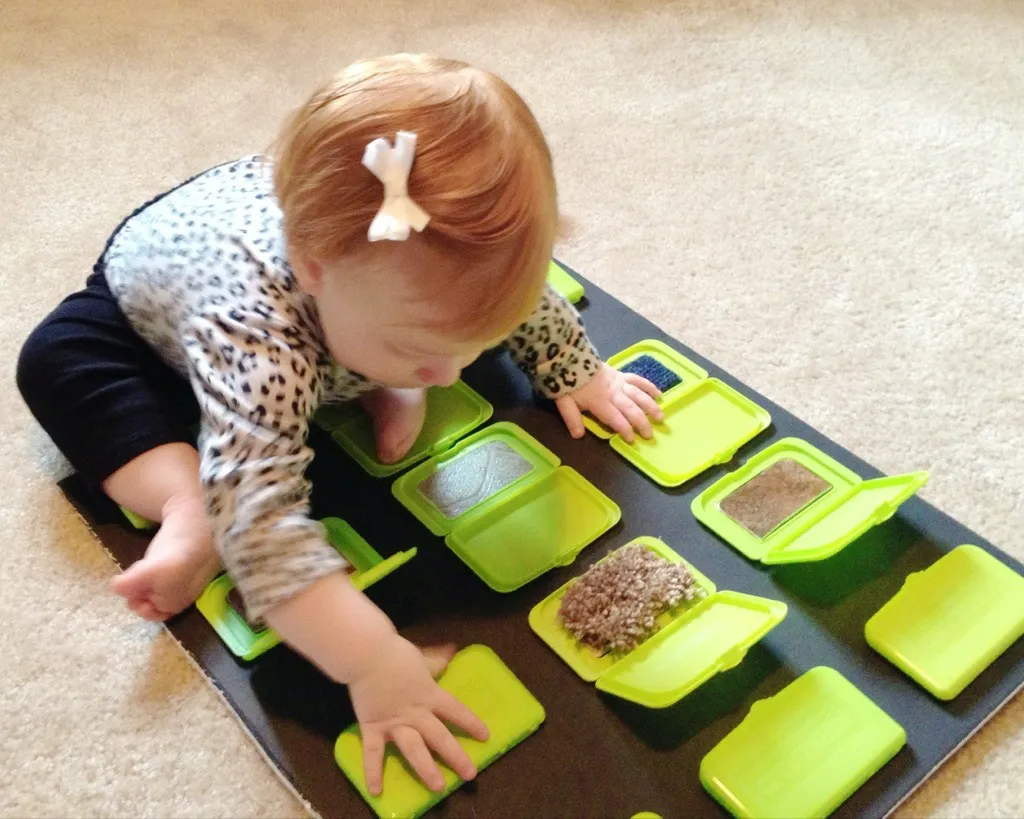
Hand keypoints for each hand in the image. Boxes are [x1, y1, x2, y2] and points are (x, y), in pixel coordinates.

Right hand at [349, 637, 488, 795]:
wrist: (367, 654)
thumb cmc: (395, 653)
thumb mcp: (422, 657)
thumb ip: (436, 660)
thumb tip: (452, 651)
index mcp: (430, 694)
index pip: (456, 711)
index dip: (471, 723)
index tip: (485, 737)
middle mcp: (416, 713)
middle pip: (440, 737)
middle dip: (456, 756)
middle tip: (470, 775)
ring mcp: (395, 722)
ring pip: (414, 749)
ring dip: (426, 769)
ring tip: (438, 787)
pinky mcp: (373, 727)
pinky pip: (373, 753)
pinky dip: (373, 772)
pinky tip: (376, 791)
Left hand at [555, 362, 662, 442]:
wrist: (570, 358)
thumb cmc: (567, 383)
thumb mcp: (564, 403)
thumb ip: (572, 419)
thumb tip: (578, 436)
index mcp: (599, 402)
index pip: (615, 418)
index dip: (624, 429)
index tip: (631, 440)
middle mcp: (613, 393)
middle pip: (631, 408)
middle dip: (641, 422)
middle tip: (649, 435)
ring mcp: (619, 382)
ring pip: (639, 395)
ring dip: (650, 406)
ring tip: (660, 418)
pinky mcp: (621, 374)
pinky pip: (638, 380)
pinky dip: (649, 387)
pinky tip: (659, 395)